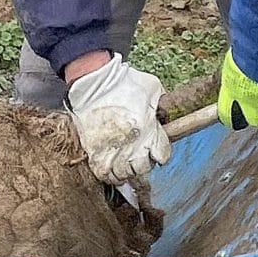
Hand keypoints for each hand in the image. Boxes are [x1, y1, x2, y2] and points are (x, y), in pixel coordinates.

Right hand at [67, 55, 170, 186]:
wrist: (93, 81)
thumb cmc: (123, 82)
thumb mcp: (152, 88)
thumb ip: (161, 103)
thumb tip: (164, 113)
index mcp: (148, 130)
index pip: (162, 155)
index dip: (161, 152)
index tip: (156, 148)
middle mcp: (131, 145)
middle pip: (143, 169)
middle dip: (144, 164)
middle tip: (140, 156)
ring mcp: (111, 151)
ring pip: (123, 175)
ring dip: (126, 171)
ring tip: (124, 164)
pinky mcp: (93, 152)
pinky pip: (103, 174)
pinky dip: (108, 173)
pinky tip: (110, 166)